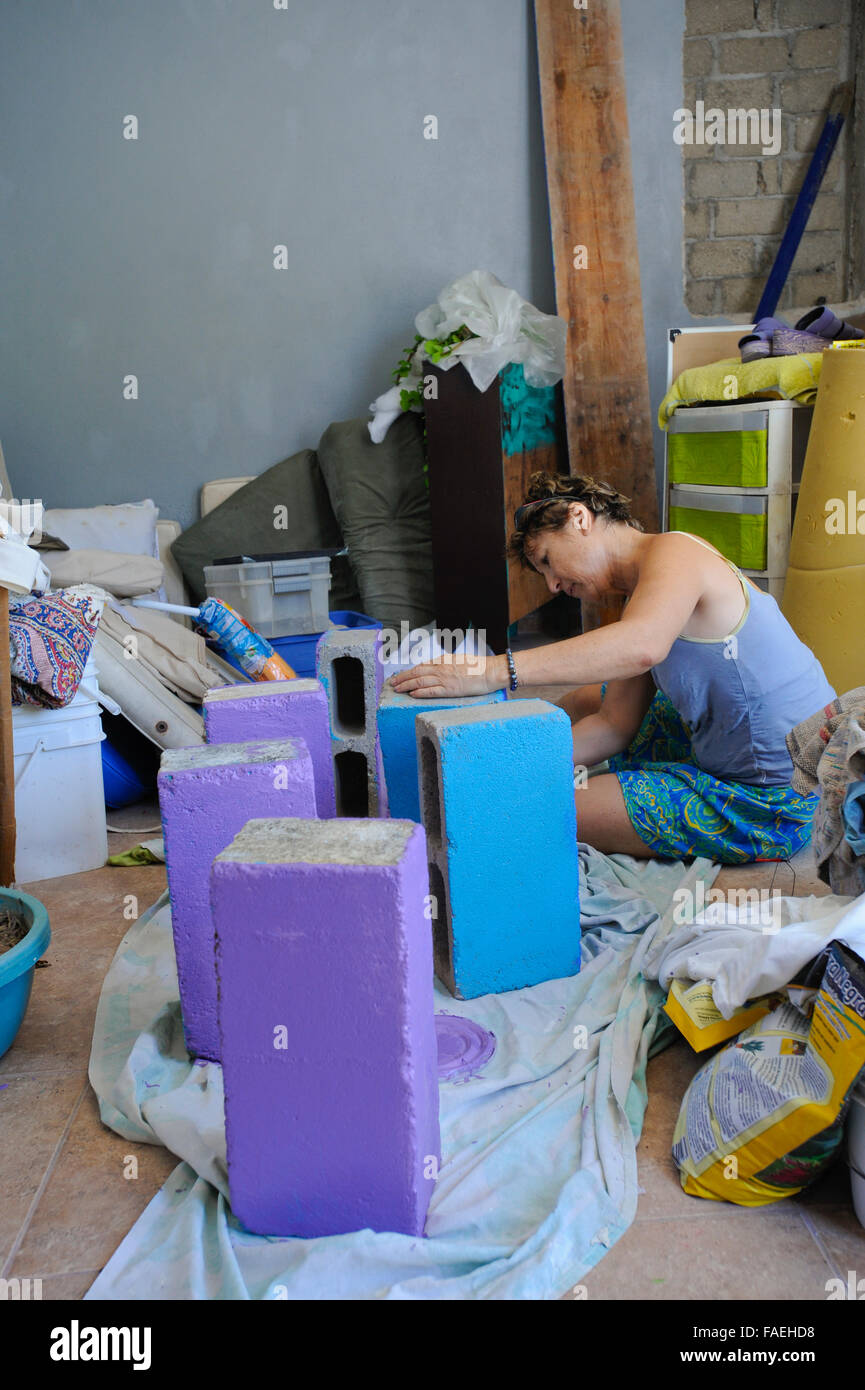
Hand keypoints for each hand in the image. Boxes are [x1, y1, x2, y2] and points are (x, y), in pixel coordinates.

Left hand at [388, 652, 504, 698]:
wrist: (491, 671)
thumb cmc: (479, 666)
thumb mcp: (460, 659)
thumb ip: (447, 662)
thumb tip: (438, 665)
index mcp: (444, 660)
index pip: (422, 665)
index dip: (409, 671)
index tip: (402, 675)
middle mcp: (442, 668)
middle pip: (417, 673)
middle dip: (402, 677)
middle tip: (392, 683)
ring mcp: (445, 679)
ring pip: (420, 681)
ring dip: (406, 685)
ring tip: (397, 689)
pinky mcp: (450, 690)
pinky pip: (430, 691)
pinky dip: (419, 693)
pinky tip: (412, 694)